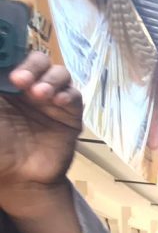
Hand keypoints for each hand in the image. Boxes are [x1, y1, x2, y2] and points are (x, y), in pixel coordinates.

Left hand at [0, 53, 82, 211]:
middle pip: (37, 60)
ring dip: (50, 79)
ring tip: (39, 95)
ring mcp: (50, 100)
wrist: (20, 179)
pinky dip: (68, 94)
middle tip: (20, 80)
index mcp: (4, 84)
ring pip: (58, 73)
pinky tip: (56, 102)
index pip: (13, 57)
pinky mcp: (70, 114)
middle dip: (32, 66)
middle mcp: (28, 88)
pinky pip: (75, 95)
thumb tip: (2, 71)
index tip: (8, 67)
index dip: (13, 53)